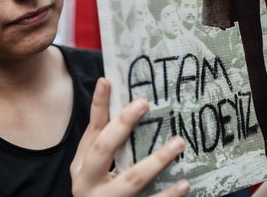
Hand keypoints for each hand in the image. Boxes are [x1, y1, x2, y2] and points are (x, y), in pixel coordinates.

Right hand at [70, 78, 189, 196]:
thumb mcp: (93, 166)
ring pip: (131, 181)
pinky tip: (184, 184)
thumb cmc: (98, 190)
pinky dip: (168, 196)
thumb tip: (108, 87)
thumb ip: (102, 135)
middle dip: (122, 125)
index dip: (99, 106)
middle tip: (144, 103)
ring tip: (178, 143)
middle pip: (104, 151)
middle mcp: (89, 185)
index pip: (91, 131)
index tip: (108, 81)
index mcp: (82, 168)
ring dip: (156, 161)